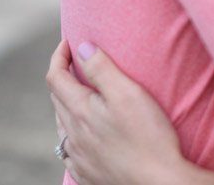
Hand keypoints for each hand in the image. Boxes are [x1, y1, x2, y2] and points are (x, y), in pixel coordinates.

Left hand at [46, 39, 188, 184]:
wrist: (158, 184)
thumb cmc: (148, 137)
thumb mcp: (128, 93)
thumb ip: (101, 68)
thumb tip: (82, 48)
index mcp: (80, 111)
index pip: (55, 77)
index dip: (58, 56)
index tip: (68, 41)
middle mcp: (72, 136)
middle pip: (57, 99)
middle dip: (64, 76)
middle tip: (78, 63)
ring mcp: (78, 158)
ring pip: (62, 125)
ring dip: (67, 104)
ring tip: (82, 94)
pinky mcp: (87, 174)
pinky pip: (69, 150)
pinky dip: (72, 133)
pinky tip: (84, 134)